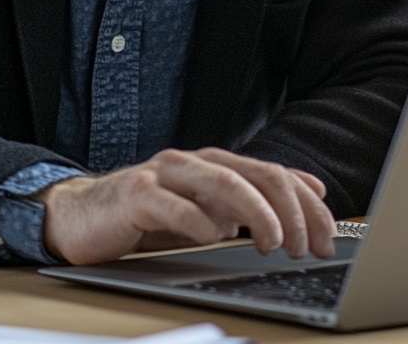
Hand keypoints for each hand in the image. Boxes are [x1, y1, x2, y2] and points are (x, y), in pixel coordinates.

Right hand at [36, 147, 335, 265]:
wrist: (80, 216)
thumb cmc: (148, 217)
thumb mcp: (206, 213)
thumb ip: (250, 204)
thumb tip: (306, 198)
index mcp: (217, 165)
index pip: (274, 175)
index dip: (306, 203)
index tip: (328, 235)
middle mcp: (196, 162)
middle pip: (257, 175)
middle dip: (290, 209)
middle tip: (307, 245)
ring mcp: (165, 173)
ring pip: (222, 181)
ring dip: (255, 212)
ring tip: (274, 240)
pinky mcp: (136, 193)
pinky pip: (172, 203)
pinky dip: (197, 219)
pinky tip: (214, 236)